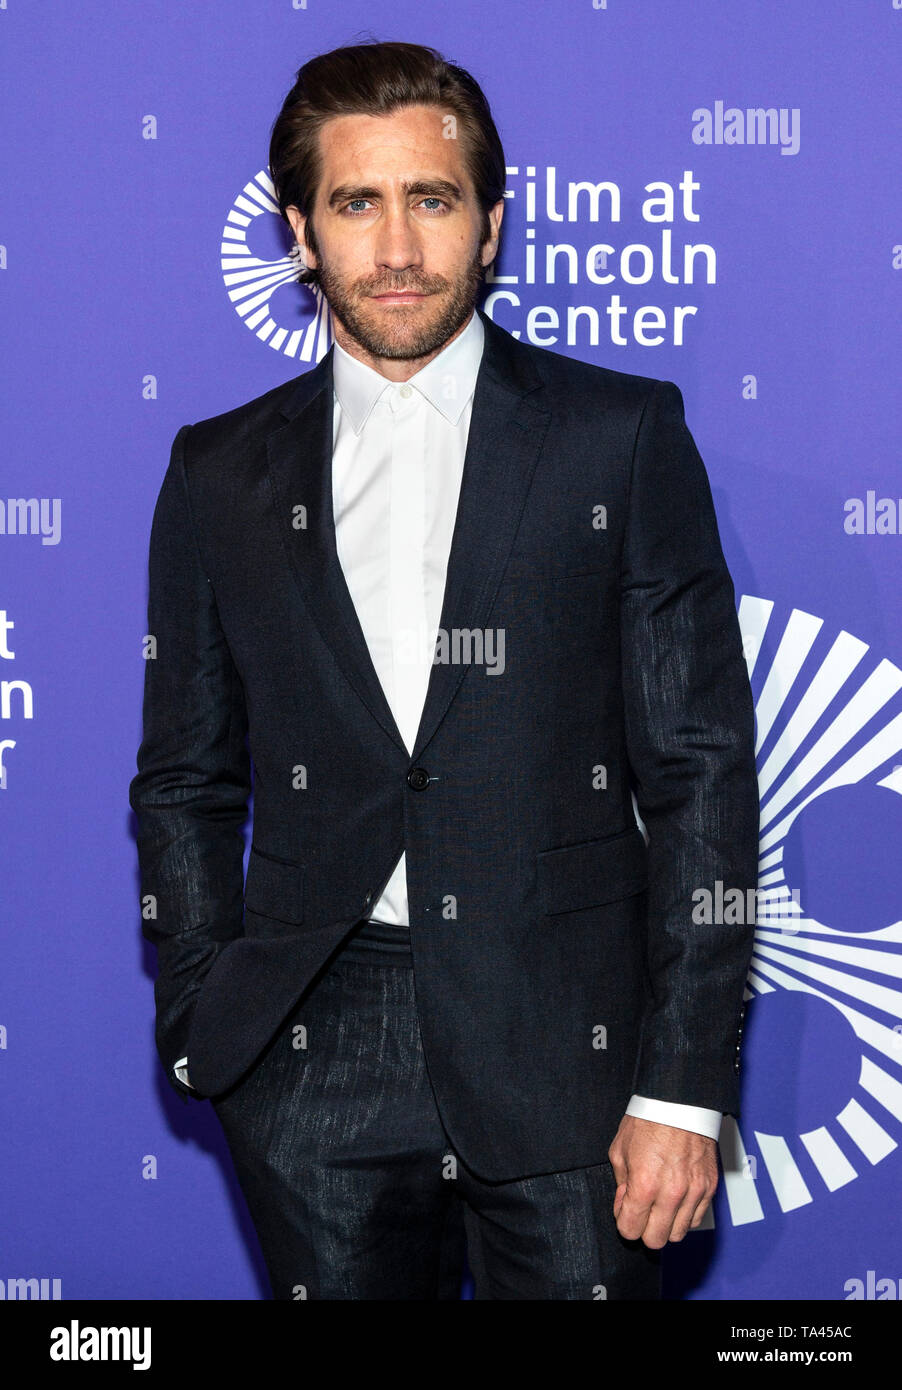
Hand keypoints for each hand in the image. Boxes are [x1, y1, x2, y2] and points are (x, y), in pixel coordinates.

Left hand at [607, 1114, 717, 1247]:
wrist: (679, 1101)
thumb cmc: (648, 1120)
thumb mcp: (620, 1149)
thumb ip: (621, 1183)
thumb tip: (626, 1203)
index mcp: (644, 1185)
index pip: (631, 1231)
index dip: (624, 1221)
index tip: (625, 1207)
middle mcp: (671, 1193)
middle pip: (656, 1240)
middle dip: (644, 1229)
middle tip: (642, 1209)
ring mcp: (693, 1191)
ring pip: (679, 1234)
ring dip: (666, 1224)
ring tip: (660, 1202)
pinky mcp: (709, 1187)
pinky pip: (697, 1218)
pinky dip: (685, 1214)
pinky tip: (676, 1197)